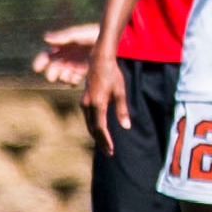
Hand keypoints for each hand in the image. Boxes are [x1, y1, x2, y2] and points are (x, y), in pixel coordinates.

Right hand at [33, 18, 99, 91]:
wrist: (109, 41)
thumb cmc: (91, 34)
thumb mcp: (77, 34)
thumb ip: (62, 37)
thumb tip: (45, 38)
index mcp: (61, 48)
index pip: (46, 56)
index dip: (40, 62)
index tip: (37, 68)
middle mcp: (65, 58)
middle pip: (53, 69)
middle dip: (51, 74)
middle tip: (53, 77)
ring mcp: (74, 66)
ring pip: (63, 77)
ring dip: (63, 78)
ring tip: (67, 77)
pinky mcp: (83, 72)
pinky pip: (74, 80)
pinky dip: (73, 81)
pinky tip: (76, 78)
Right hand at [78, 35, 129, 151]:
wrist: (99, 60)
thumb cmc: (112, 75)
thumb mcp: (120, 92)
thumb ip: (122, 110)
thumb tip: (126, 127)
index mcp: (98, 104)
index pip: (100, 128)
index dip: (105, 140)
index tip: (111, 150)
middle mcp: (88, 105)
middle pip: (93, 129)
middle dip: (101, 141)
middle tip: (109, 152)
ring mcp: (84, 103)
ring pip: (89, 124)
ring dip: (97, 135)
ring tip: (105, 143)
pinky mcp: (84, 100)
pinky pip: (88, 118)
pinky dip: (94, 126)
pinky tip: (100, 130)